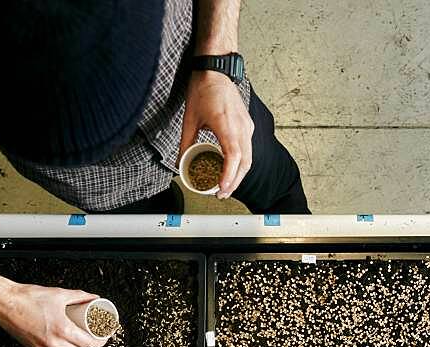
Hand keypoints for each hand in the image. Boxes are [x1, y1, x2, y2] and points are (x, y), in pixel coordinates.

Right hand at [0, 283, 105, 346]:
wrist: (5, 303)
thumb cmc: (28, 298)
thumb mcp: (59, 294)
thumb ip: (79, 296)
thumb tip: (93, 297)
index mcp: (61, 330)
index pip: (88, 344)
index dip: (100, 342)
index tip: (104, 336)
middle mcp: (52, 343)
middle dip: (91, 346)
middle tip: (95, 336)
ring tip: (82, 337)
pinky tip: (65, 338)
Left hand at [179, 70, 253, 198]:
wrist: (216, 69)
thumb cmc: (204, 89)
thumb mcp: (189, 118)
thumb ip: (185, 143)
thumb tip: (180, 161)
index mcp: (226, 125)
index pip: (233, 157)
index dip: (229, 175)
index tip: (222, 188)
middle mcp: (241, 127)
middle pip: (244, 162)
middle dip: (234, 181)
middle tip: (222, 194)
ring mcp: (247, 126)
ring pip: (249, 157)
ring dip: (239, 174)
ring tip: (227, 186)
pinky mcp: (248, 124)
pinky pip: (248, 148)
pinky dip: (241, 162)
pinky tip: (231, 168)